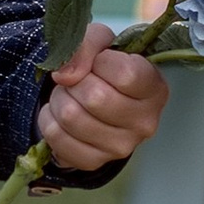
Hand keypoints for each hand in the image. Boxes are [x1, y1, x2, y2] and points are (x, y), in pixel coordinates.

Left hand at [37, 21, 168, 175]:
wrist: (94, 98)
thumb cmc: (105, 66)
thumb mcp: (102, 42)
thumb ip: (87, 44)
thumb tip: (66, 75)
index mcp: (155, 89)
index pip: (125, 74)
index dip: (101, 62)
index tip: (99, 62)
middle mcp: (145, 122)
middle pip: (95, 98)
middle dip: (75, 82)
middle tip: (77, 80)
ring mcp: (121, 147)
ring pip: (71, 116)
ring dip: (59, 98)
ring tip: (68, 95)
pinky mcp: (94, 161)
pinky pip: (56, 137)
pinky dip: (48, 119)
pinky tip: (60, 115)